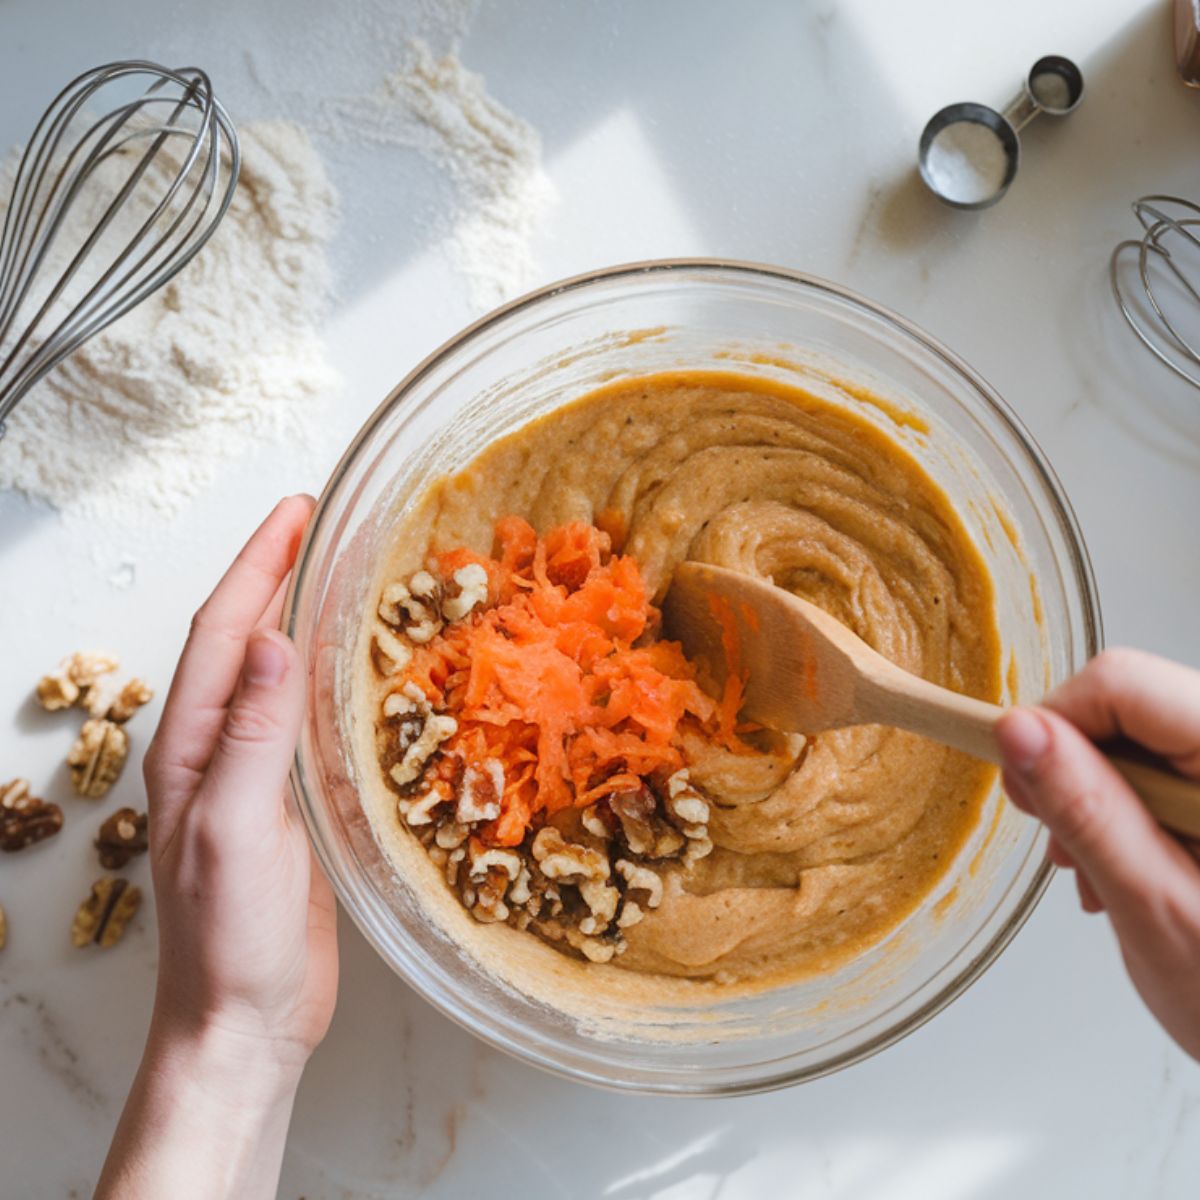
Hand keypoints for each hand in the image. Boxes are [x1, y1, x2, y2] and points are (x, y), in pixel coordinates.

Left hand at [97, 496, 337, 1198]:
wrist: (245, 1020)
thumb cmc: (226, 939)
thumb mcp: (234, 830)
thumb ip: (249, 736)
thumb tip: (269, 641)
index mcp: (190, 747)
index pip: (221, 633)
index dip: (258, 565)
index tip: (296, 512)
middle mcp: (215, 751)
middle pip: (242, 640)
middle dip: (274, 572)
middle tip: (318, 522)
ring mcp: (250, 777)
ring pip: (273, 675)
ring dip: (299, 615)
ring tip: (338, 573)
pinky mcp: (287, 803)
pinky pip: (303, 718)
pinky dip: (327, 674)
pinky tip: (355, 669)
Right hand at [996, 648, 1199, 1060]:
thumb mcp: (1151, 903)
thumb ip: (1084, 808)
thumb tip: (1018, 730)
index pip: (1122, 683)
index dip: (1055, 723)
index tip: (1025, 782)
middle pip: (1131, 702)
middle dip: (1074, 768)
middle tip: (1064, 844)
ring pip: (1140, 732)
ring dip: (1098, 794)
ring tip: (1101, 871)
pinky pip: (1165, 762)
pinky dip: (1128, 806)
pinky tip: (1130, 861)